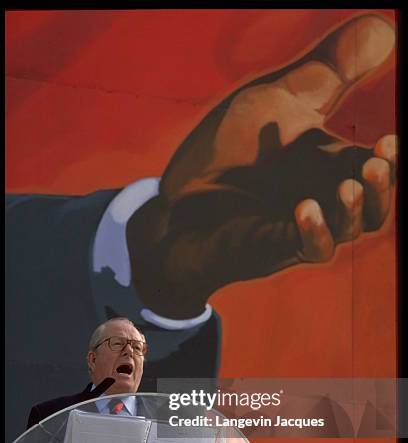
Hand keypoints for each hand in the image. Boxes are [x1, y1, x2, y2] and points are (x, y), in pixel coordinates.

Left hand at [128, 14, 395, 317]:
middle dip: (380, 186)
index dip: (390, 158)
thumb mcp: (280, 99)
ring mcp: (300, 229)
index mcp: (331, 166)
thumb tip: (386, 28)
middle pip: (372, 205)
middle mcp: (324, 200)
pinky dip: (313, 232)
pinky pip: (306, 248)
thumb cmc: (230, 149)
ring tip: (350, 186)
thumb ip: (330, 71)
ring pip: (346, 229)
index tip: (390, 139)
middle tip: (379, 162)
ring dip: (353, 210)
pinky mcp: (273, 247)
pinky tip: (307, 208)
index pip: (376, 166)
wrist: (180, 193)